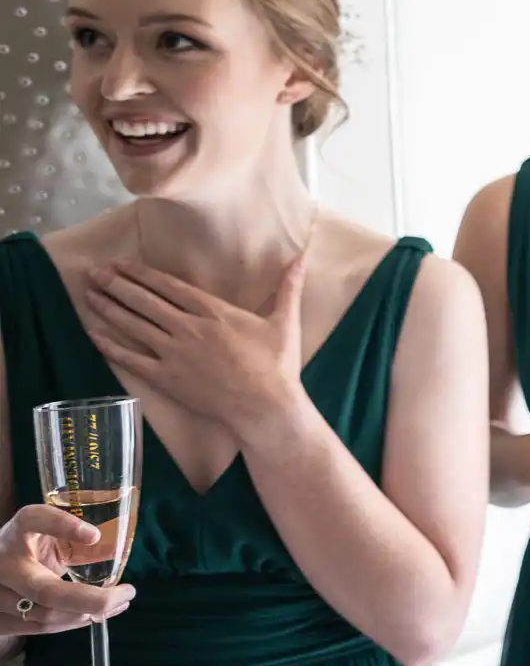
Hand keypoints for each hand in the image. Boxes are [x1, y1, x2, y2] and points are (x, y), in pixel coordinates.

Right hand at [0, 504, 135, 637]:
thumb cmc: (22, 545)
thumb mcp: (42, 530)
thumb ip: (70, 534)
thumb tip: (111, 547)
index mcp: (15, 532)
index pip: (34, 519)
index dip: (63, 525)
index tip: (94, 535)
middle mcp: (1, 565)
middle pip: (47, 592)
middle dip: (94, 599)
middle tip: (127, 593)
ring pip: (46, 616)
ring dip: (88, 614)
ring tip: (117, 604)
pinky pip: (40, 628)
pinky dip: (72, 623)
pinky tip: (94, 615)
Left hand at [82, 256, 305, 436]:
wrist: (264, 407)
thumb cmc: (277, 366)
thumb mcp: (286, 322)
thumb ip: (289, 288)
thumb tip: (302, 258)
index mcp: (214, 312)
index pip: (170, 287)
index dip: (143, 274)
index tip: (123, 263)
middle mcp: (188, 328)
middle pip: (144, 301)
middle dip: (117, 284)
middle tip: (95, 272)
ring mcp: (173, 353)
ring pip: (133, 325)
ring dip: (109, 308)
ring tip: (90, 294)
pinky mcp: (166, 378)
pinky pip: (131, 359)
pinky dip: (110, 346)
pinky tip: (94, 335)